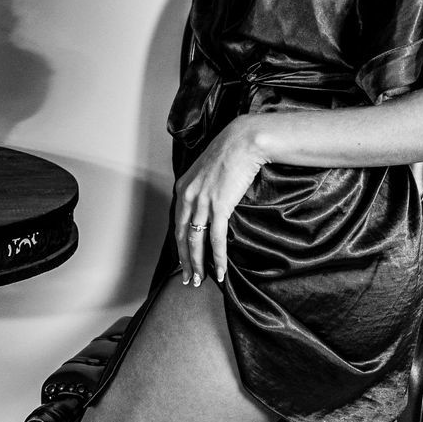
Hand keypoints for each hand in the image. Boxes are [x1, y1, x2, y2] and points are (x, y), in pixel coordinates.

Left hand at [174, 118, 265, 286]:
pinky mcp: (219, 206)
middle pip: (182, 236)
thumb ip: (202, 190)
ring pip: (196, 241)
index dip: (179, 246)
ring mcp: (202, 202)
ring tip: (200, 280)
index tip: (183, 262)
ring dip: (198, 264)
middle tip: (188, 279)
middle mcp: (187, 196)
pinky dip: (217, 258)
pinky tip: (219, 271)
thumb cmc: (231, 153)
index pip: (177, 224)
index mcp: (182, 188)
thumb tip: (207, 209)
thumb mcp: (208, 172)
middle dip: (185, 261)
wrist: (245, 141)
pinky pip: (216, 238)